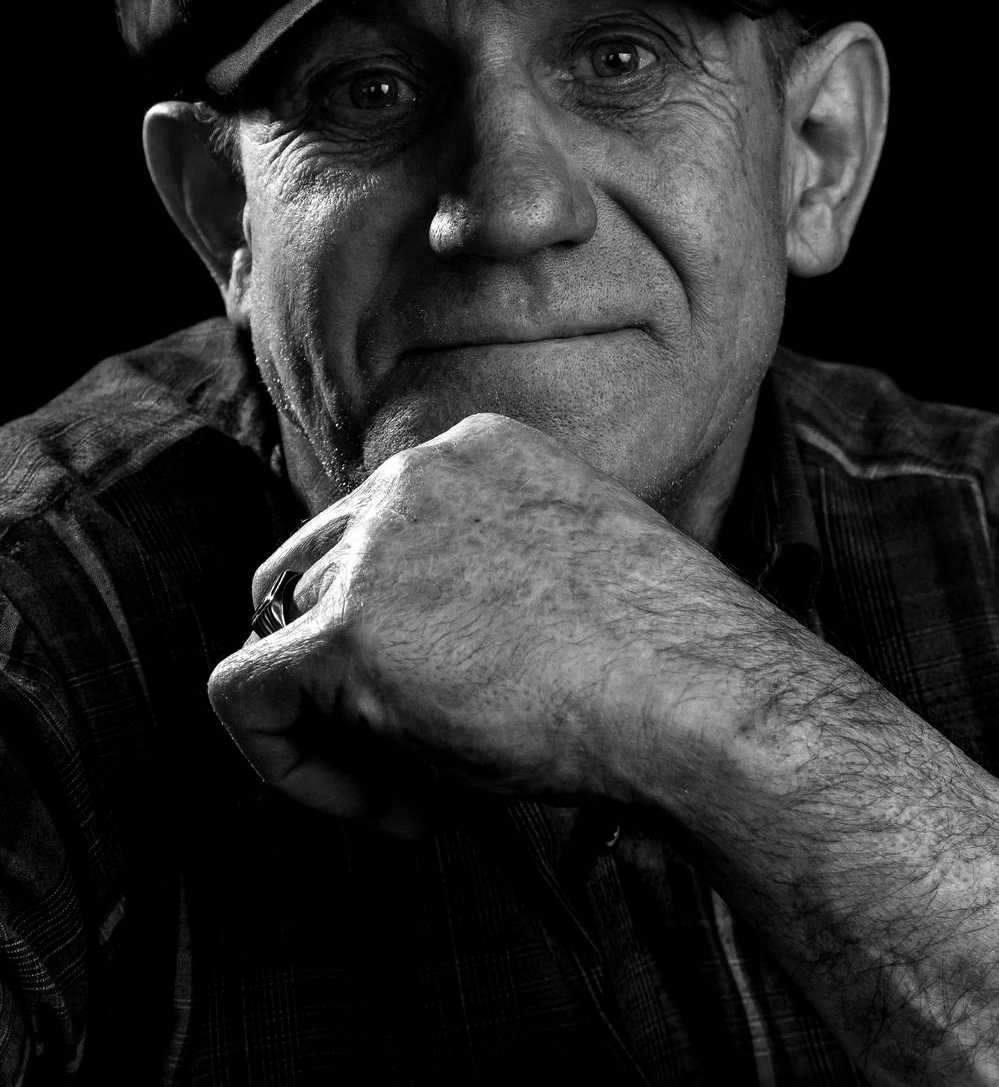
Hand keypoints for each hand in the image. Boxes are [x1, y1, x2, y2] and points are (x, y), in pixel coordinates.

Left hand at [207, 412, 771, 830]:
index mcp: (472, 450)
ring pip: (287, 644)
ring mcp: (375, 547)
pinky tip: (373, 810)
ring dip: (340, 732)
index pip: (374, 533)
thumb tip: (433, 646)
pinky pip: (245, 697)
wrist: (700, 694)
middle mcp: (410, 476)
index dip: (392, 626)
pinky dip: (283, 763)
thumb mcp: (571, 569)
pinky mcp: (348, 629)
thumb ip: (488, 572)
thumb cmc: (668, 658)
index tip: (447, 702)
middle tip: (416, 756)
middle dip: (346, 677)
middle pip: (316, 581)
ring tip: (427, 793)